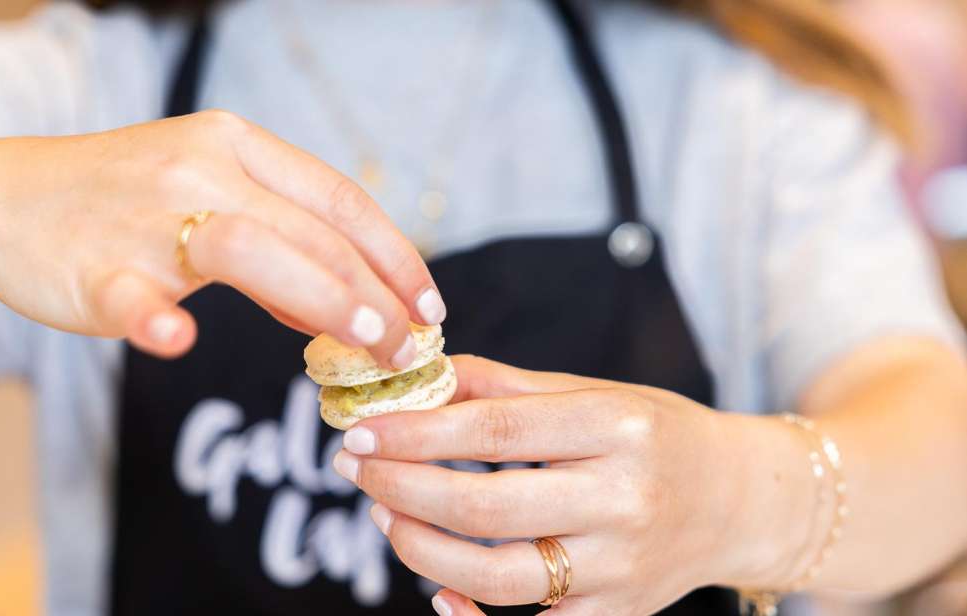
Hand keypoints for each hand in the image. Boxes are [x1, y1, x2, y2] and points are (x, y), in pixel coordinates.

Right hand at [0, 110, 443, 363]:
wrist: (1, 199)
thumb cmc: (121, 204)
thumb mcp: (207, 195)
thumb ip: (278, 244)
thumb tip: (345, 308)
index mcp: (235, 146)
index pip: (338, 199)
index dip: (394, 256)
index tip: (429, 307)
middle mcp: (199, 169)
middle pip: (310, 231)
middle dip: (375, 294)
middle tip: (411, 351)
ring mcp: (144, 217)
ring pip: (248, 249)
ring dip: (317, 296)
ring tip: (363, 345)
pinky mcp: (92, 266)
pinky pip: (130, 291)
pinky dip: (156, 317)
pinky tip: (180, 341)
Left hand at [331, 355, 811, 614]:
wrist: (740, 501)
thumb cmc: (656, 437)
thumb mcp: (594, 394)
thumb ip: (506, 387)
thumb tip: (422, 378)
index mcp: (616, 428)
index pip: (495, 432)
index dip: (416, 433)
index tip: (361, 430)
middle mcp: (624, 500)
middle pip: (485, 509)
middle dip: (402, 488)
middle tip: (357, 469)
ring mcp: (622, 567)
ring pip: (498, 576)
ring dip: (421, 549)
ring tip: (385, 516)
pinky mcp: (619, 615)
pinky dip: (472, 613)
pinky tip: (438, 587)